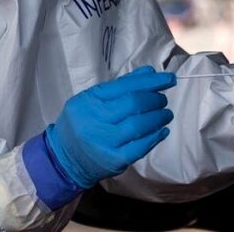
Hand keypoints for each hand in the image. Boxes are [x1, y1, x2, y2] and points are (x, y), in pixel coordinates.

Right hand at [46, 66, 175, 188]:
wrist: (64, 158)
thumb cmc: (83, 123)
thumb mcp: (93, 99)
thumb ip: (122, 85)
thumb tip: (150, 73)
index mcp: (89, 100)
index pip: (125, 86)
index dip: (150, 82)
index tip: (168, 79)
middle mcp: (94, 120)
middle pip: (133, 104)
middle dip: (155, 99)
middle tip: (163, 99)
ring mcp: (104, 142)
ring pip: (138, 125)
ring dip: (158, 117)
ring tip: (165, 113)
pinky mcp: (114, 160)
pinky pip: (140, 147)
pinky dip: (155, 137)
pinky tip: (162, 131)